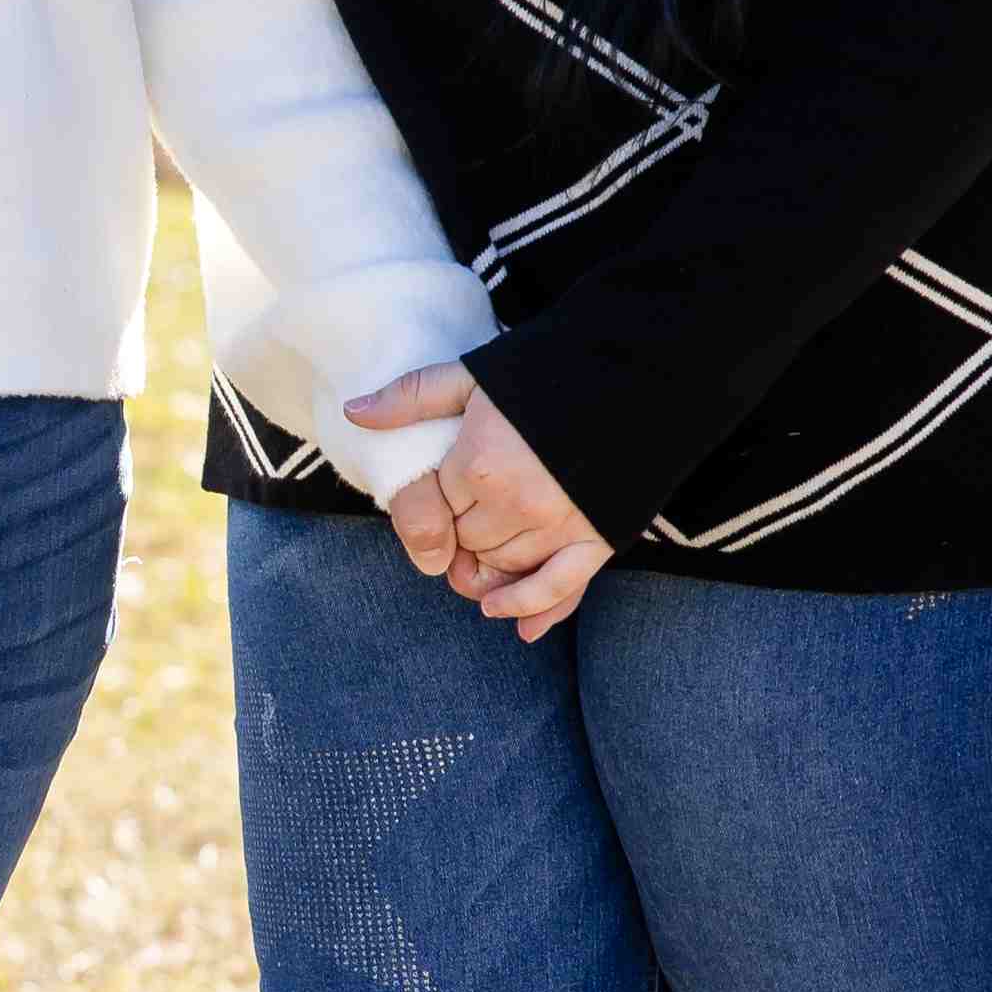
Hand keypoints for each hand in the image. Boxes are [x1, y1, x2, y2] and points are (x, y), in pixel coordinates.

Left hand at [346, 367, 612, 641]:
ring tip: (490, 554)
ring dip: (493, 569)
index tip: (449, 496)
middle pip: (468, 545)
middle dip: (463, 539)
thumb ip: (411, 398)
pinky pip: (558, 589)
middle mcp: (515, 502)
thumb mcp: (473, 374)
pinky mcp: (598, 537)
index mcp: (477, 463)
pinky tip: (515, 623)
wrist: (637, 368)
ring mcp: (558, 524)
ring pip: (505, 569)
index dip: (438, 508)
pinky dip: (535, 609)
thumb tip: (354, 414)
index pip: (435, 512)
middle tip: (470, 521)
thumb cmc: (550, 368)